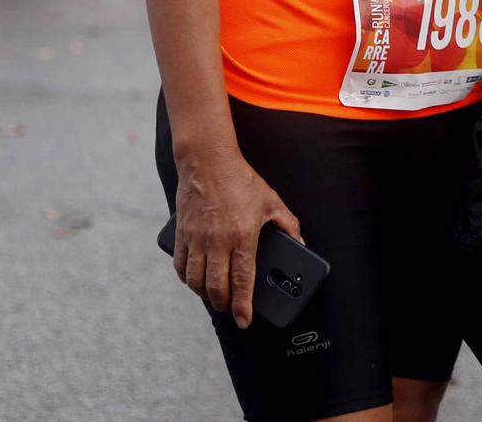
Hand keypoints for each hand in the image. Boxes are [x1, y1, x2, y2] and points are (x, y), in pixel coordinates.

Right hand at [170, 144, 302, 329]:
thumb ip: (288, 224)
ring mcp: (196, 239)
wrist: (207, 161)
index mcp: (242, 235)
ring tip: (215, 296)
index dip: (243, 305)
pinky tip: (196, 280)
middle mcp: (217, 241)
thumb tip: (301, 243)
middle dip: (224, 305)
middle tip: (230, 309)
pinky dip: (187, 279)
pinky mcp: (181, 234)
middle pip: (216, 287)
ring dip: (204, 295)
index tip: (245, 321)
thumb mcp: (272, 201)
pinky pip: (180, 266)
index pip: (242, 280)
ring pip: (195, 281)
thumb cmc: (241, 180)